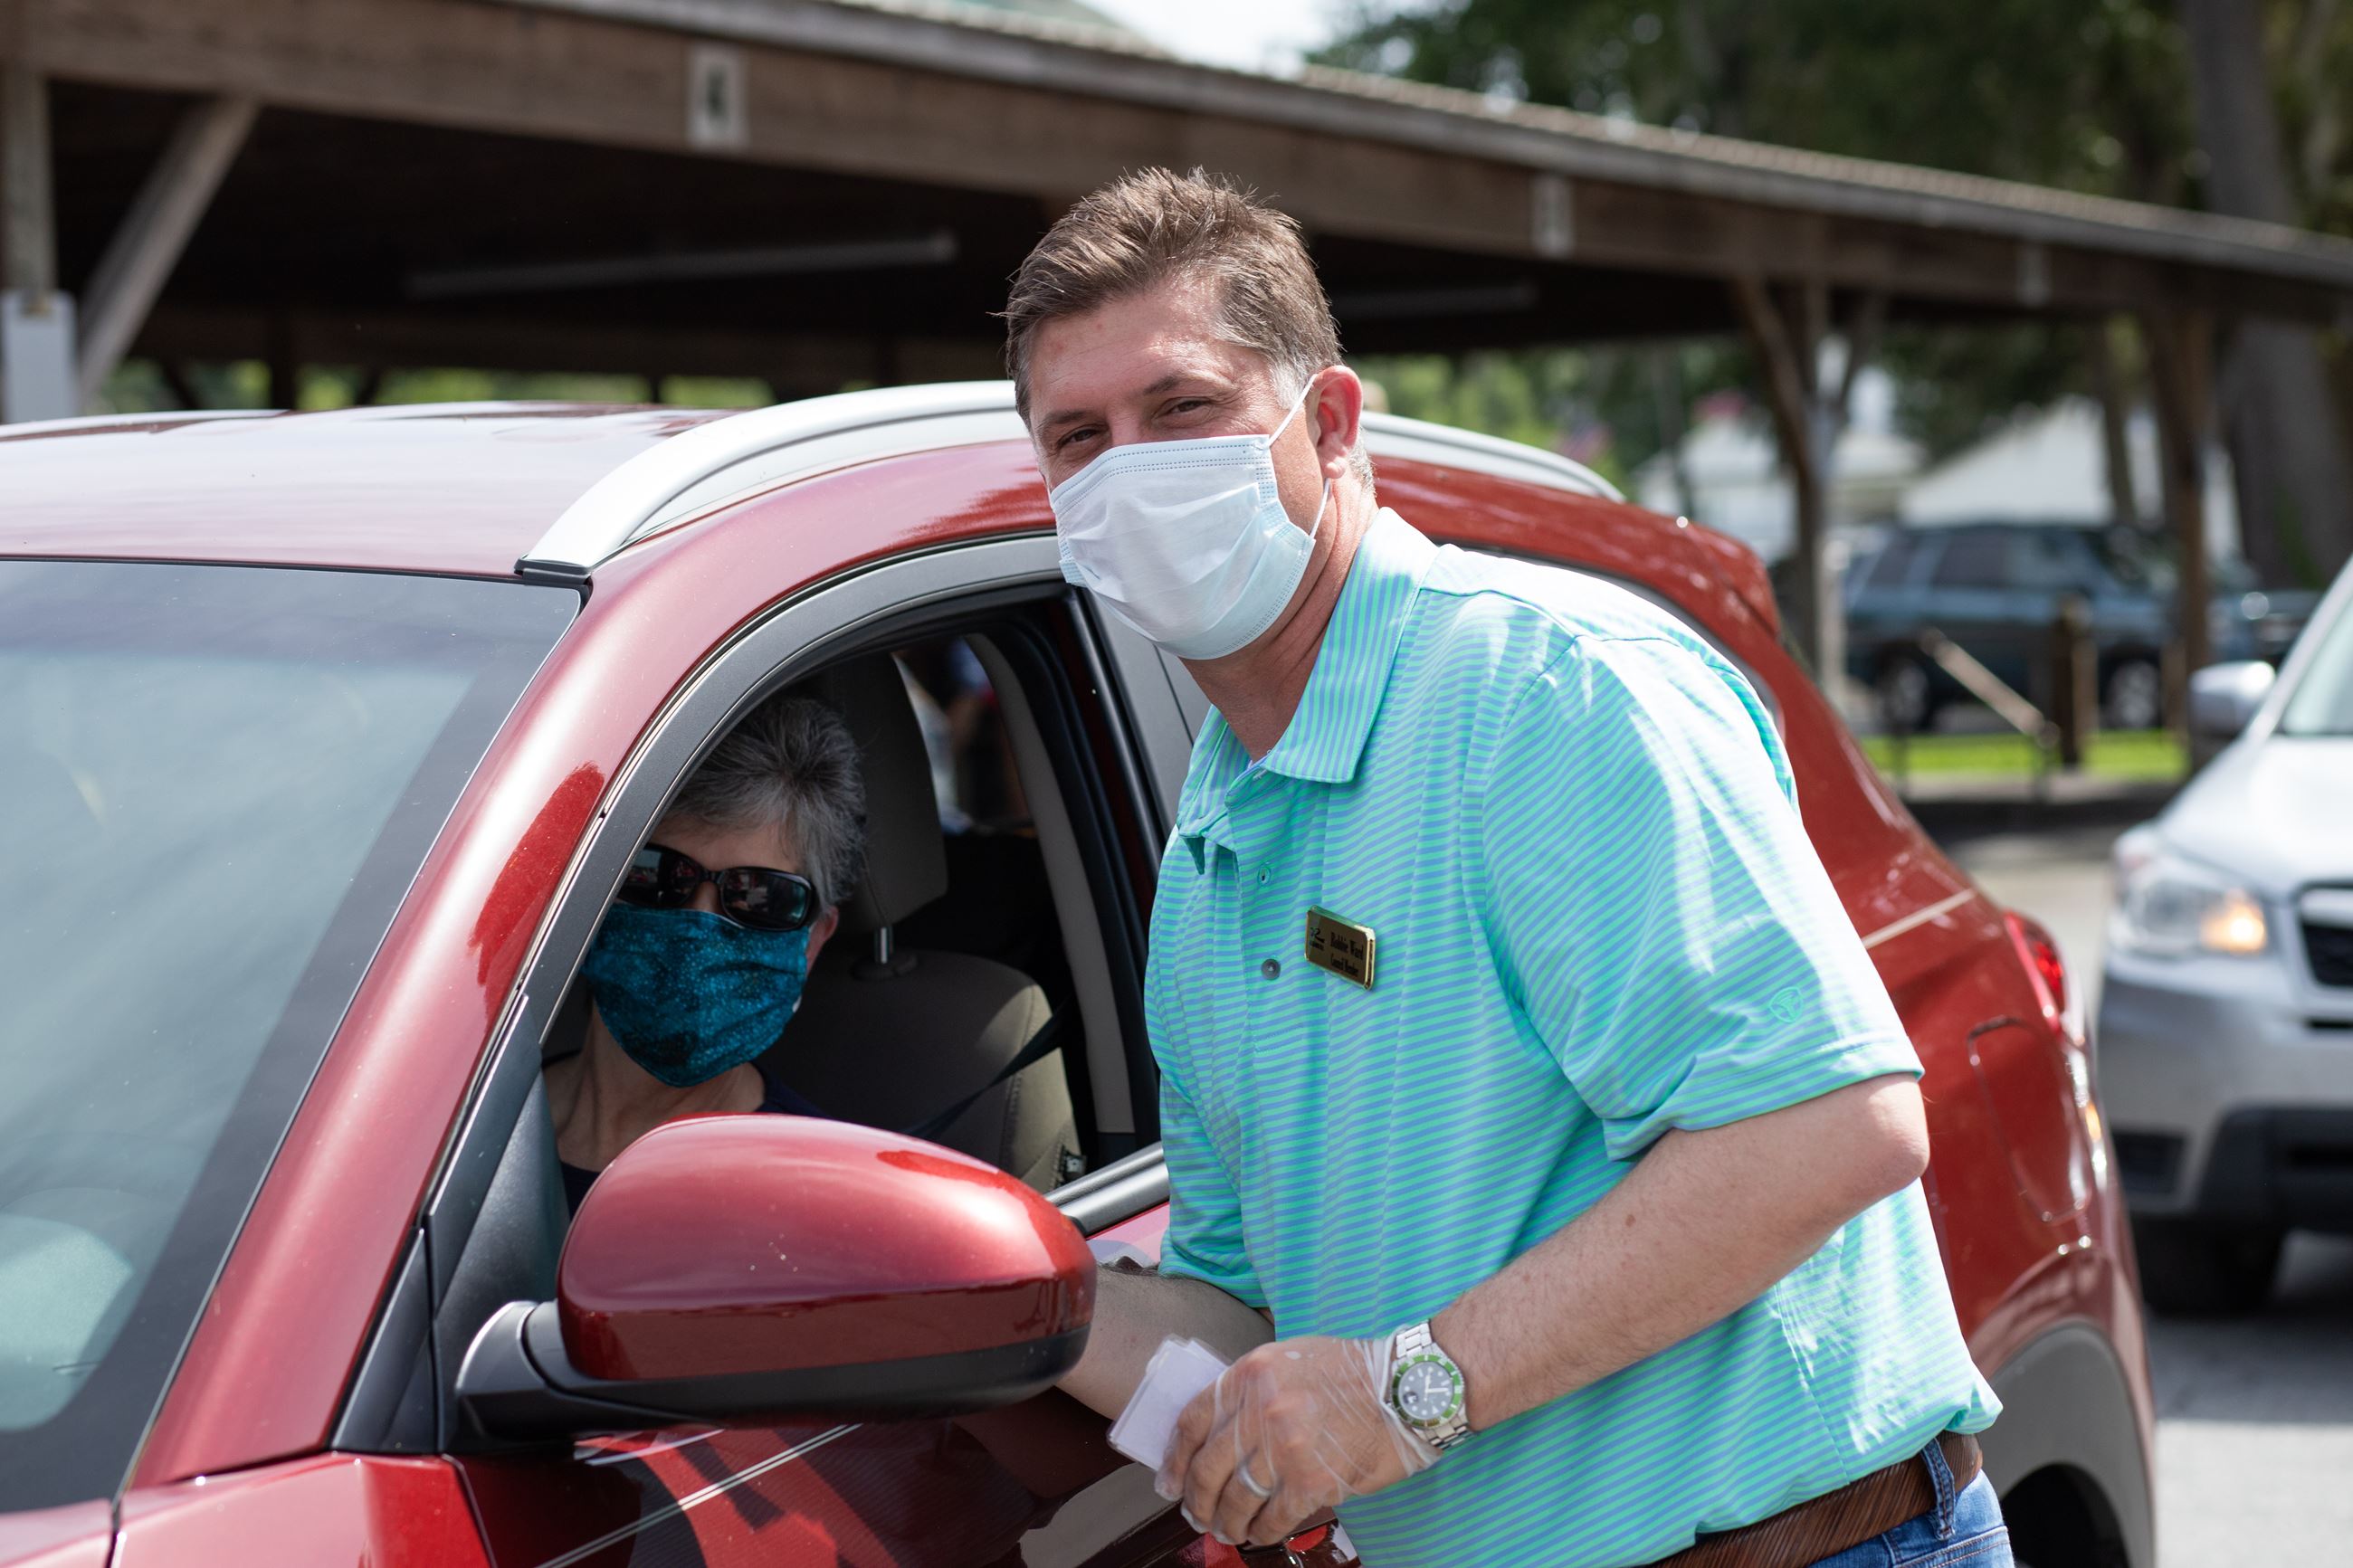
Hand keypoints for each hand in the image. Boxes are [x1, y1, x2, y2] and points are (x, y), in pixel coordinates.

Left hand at [1158, 1335, 1436, 1546]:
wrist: (1409, 1387)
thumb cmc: (1355, 1371)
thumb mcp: (1290, 1359)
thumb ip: (1252, 1388)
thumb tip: (1221, 1432)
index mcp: (1250, 1374)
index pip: (1193, 1420)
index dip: (1175, 1458)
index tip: (1169, 1480)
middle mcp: (1261, 1409)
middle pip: (1207, 1467)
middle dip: (1196, 1499)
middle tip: (1195, 1514)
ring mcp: (1285, 1448)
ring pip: (1237, 1498)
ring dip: (1227, 1521)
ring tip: (1227, 1530)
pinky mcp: (1312, 1481)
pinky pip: (1274, 1517)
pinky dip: (1263, 1531)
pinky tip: (1261, 1534)